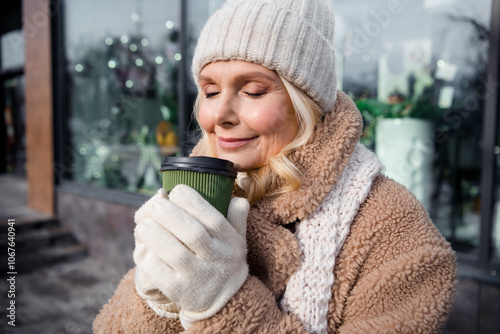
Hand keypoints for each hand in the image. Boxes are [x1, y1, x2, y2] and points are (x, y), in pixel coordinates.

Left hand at [133, 185, 248, 324]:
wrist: (225, 303)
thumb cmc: (224, 261)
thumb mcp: (237, 241)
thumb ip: (237, 219)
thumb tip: (238, 200)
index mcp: (230, 243)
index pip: (214, 220)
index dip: (193, 202)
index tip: (176, 190)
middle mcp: (217, 260)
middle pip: (193, 234)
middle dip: (171, 215)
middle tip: (156, 205)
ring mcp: (198, 278)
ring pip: (175, 254)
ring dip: (156, 235)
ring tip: (144, 225)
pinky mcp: (180, 293)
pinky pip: (160, 275)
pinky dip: (149, 258)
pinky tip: (143, 248)